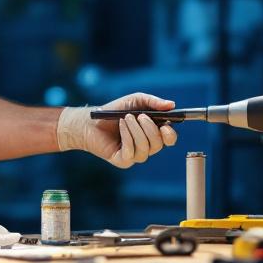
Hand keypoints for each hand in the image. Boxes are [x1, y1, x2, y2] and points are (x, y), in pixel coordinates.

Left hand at [55, 92, 176, 168]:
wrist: (91, 121)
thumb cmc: (114, 111)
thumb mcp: (134, 101)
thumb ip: (153, 102)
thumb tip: (171, 104)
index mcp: (152, 133)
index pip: (169, 139)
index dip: (170, 134)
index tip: (165, 125)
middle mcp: (146, 146)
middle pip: (158, 145)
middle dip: (150, 129)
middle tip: (139, 116)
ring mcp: (135, 155)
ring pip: (145, 149)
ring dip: (136, 131)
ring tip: (126, 118)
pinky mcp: (123, 161)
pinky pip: (131, 153)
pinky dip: (127, 137)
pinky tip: (121, 126)